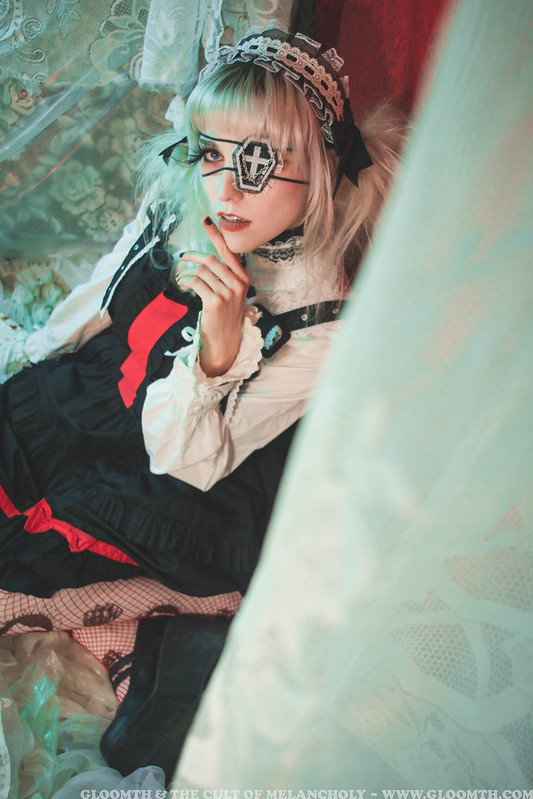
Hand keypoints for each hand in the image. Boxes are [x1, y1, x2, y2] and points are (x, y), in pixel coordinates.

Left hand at [176, 217, 249, 376]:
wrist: (225, 343)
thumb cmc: (225, 317)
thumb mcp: (232, 295)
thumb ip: (225, 277)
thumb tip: (206, 258)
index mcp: (243, 279)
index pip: (229, 251)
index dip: (216, 234)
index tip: (206, 220)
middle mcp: (238, 284)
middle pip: (211, 259)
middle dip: (193, 255)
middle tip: (183, 255)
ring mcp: (227, 294)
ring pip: (202, 271)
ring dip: (187, 271)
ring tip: (181, 277)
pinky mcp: (215, 303)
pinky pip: (196, 283)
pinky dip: (186, 281)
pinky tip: (183, 285)